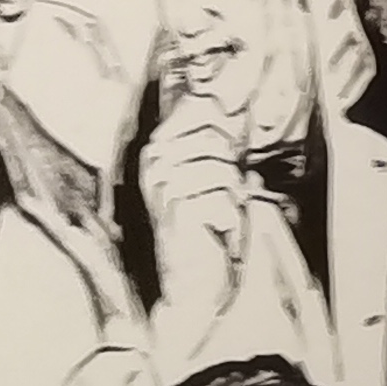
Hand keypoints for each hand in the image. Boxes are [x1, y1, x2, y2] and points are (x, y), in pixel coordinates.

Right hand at [138, 99, 255, 294]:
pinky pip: (224, 195)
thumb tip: (233, 106)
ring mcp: (162, 185)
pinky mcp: (176, 208)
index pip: (203, 106)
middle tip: (220, 198)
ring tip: (217, 216)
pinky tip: (215, 229)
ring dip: (232, 197)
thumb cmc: (209, 225)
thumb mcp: (216, 175)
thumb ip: (220, 141)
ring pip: (224, 168)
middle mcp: (154, 161)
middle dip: (232, 170)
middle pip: (218, 137)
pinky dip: (231, 215)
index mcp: (159, 147)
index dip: (227, 130)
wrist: (196, 279)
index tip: (227, 159)